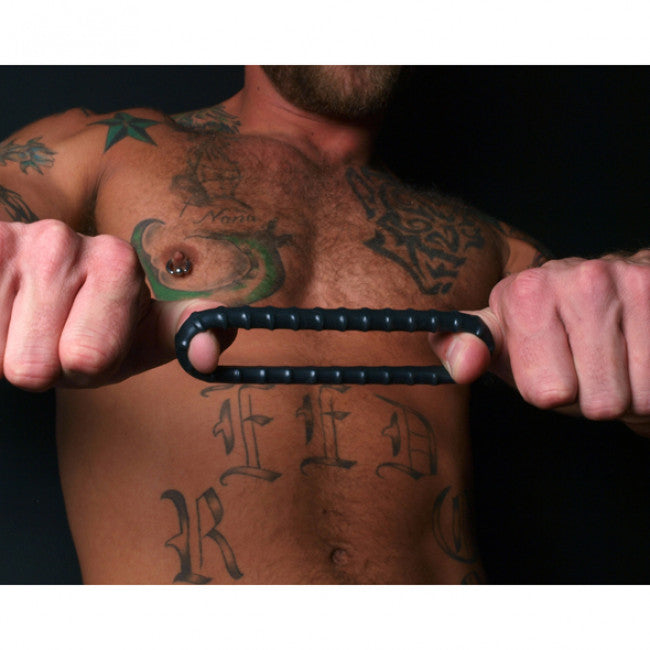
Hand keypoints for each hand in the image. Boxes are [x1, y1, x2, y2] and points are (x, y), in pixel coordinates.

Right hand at [0, 220, 230, 389]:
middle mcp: (62, 241)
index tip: (96, 345)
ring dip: (8, 351)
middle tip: (55, 338)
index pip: (89, 358)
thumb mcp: (149, 333)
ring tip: (26, 323)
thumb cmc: (99, 319)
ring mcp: (9, 240)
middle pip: (33, 368)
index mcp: (117, 261)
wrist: (38, 286)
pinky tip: (1, 311)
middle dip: (44, 366)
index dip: (89, 369)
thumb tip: (208, 358)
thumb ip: (188, 338)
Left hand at [429, 251, 649, 434]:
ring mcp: (633, 280)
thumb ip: (464, 352)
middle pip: (600, 400)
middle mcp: (582, 277)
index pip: (547, 391)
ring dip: (630, 392)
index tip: (547, 365)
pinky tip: (639, 355)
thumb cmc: (549, 333)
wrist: (613, 301)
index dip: (548, 391)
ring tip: (614, 361)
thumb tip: (462, 367)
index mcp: (527, 291)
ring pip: (640, 394)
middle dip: (593, 396)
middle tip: (586, 367)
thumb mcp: (501, 343)